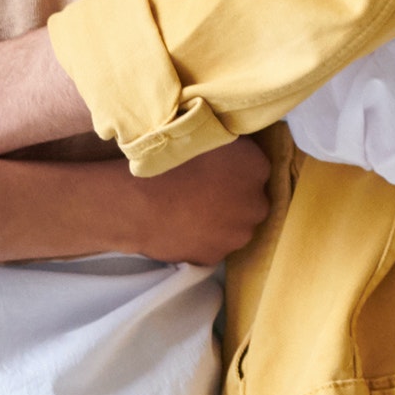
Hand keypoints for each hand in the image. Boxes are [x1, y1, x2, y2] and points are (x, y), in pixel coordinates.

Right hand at [128, 137, 273, 267]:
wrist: (138, 204)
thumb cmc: (168, 164)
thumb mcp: (203, 137)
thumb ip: (228, 146)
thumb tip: (230, 152)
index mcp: (256, 167)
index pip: (255, 168)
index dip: (234, 169)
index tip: (213, 169)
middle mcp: (256, 204)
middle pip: (250, 201)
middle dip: (233, 199)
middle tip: (202, 191)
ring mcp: (237, 235)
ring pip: (233, 227)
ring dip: (219, 221)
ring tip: (188, 211)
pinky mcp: (216, 257)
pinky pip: (212, 246)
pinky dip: (201, 239)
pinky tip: (181, 226)